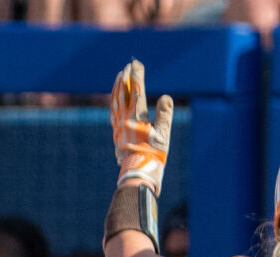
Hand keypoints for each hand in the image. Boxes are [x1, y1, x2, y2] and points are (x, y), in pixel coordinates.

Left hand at [111, 59, 173, 193]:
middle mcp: (125, 116)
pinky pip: (113, 110)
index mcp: (137, 115)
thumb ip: (165, 114)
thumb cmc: (154, 153)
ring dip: (117, 86)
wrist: (138, 170)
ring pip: (115, 99)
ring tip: (119, 76)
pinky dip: (114, 99)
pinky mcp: (116, 131)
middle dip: (125, 77)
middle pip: (123, 91)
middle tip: (128, 66)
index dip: (137, 75)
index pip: (136, 89)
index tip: (137, 63)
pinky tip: (115, 98)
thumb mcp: (164, 134)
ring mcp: (118, 123)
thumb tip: (166, 97)